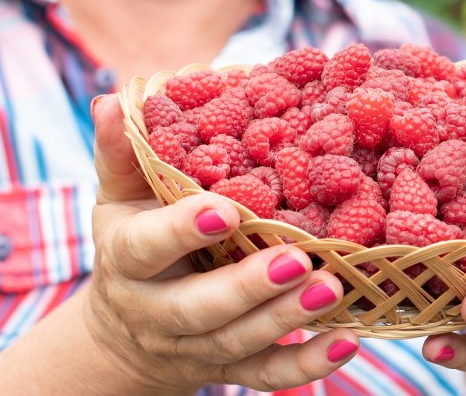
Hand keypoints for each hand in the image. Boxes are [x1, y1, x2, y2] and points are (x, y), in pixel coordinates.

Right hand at [83, 95, 361, 392]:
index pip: (147, 247)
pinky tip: (348, 342)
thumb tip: (117, 97)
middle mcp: (159, 310)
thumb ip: (123, 152)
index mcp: (129, 258)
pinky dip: (308, 364)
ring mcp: (198, 345)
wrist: (129, 333)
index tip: (224, 209)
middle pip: (200, 307)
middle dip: (249, 286)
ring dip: (288, 318)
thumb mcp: (120, 197)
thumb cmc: (137, 240)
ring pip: (240, 341)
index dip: (182, 231)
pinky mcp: (234, 368)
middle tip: (298, 259)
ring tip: (333, 288)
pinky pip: (269, 373)